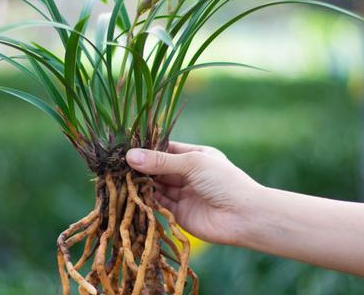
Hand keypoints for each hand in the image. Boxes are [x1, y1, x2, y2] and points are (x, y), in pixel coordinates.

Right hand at [126, 141, 260, 244]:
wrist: (244, 217)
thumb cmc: (223, 181)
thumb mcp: (192, 164)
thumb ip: (161, 161)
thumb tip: (130, 156)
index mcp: (196, 156)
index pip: (166, 148)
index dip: (148, 148)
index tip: (127, 146)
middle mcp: (189, 174)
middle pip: (159, 168)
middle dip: (142, 166)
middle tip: (119, 163)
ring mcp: (184, 193)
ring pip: (157, 185)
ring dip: (142, 182)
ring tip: (121, 177)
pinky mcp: (180, 213)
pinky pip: (159, 203)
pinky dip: (147, 199)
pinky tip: (133, 192)